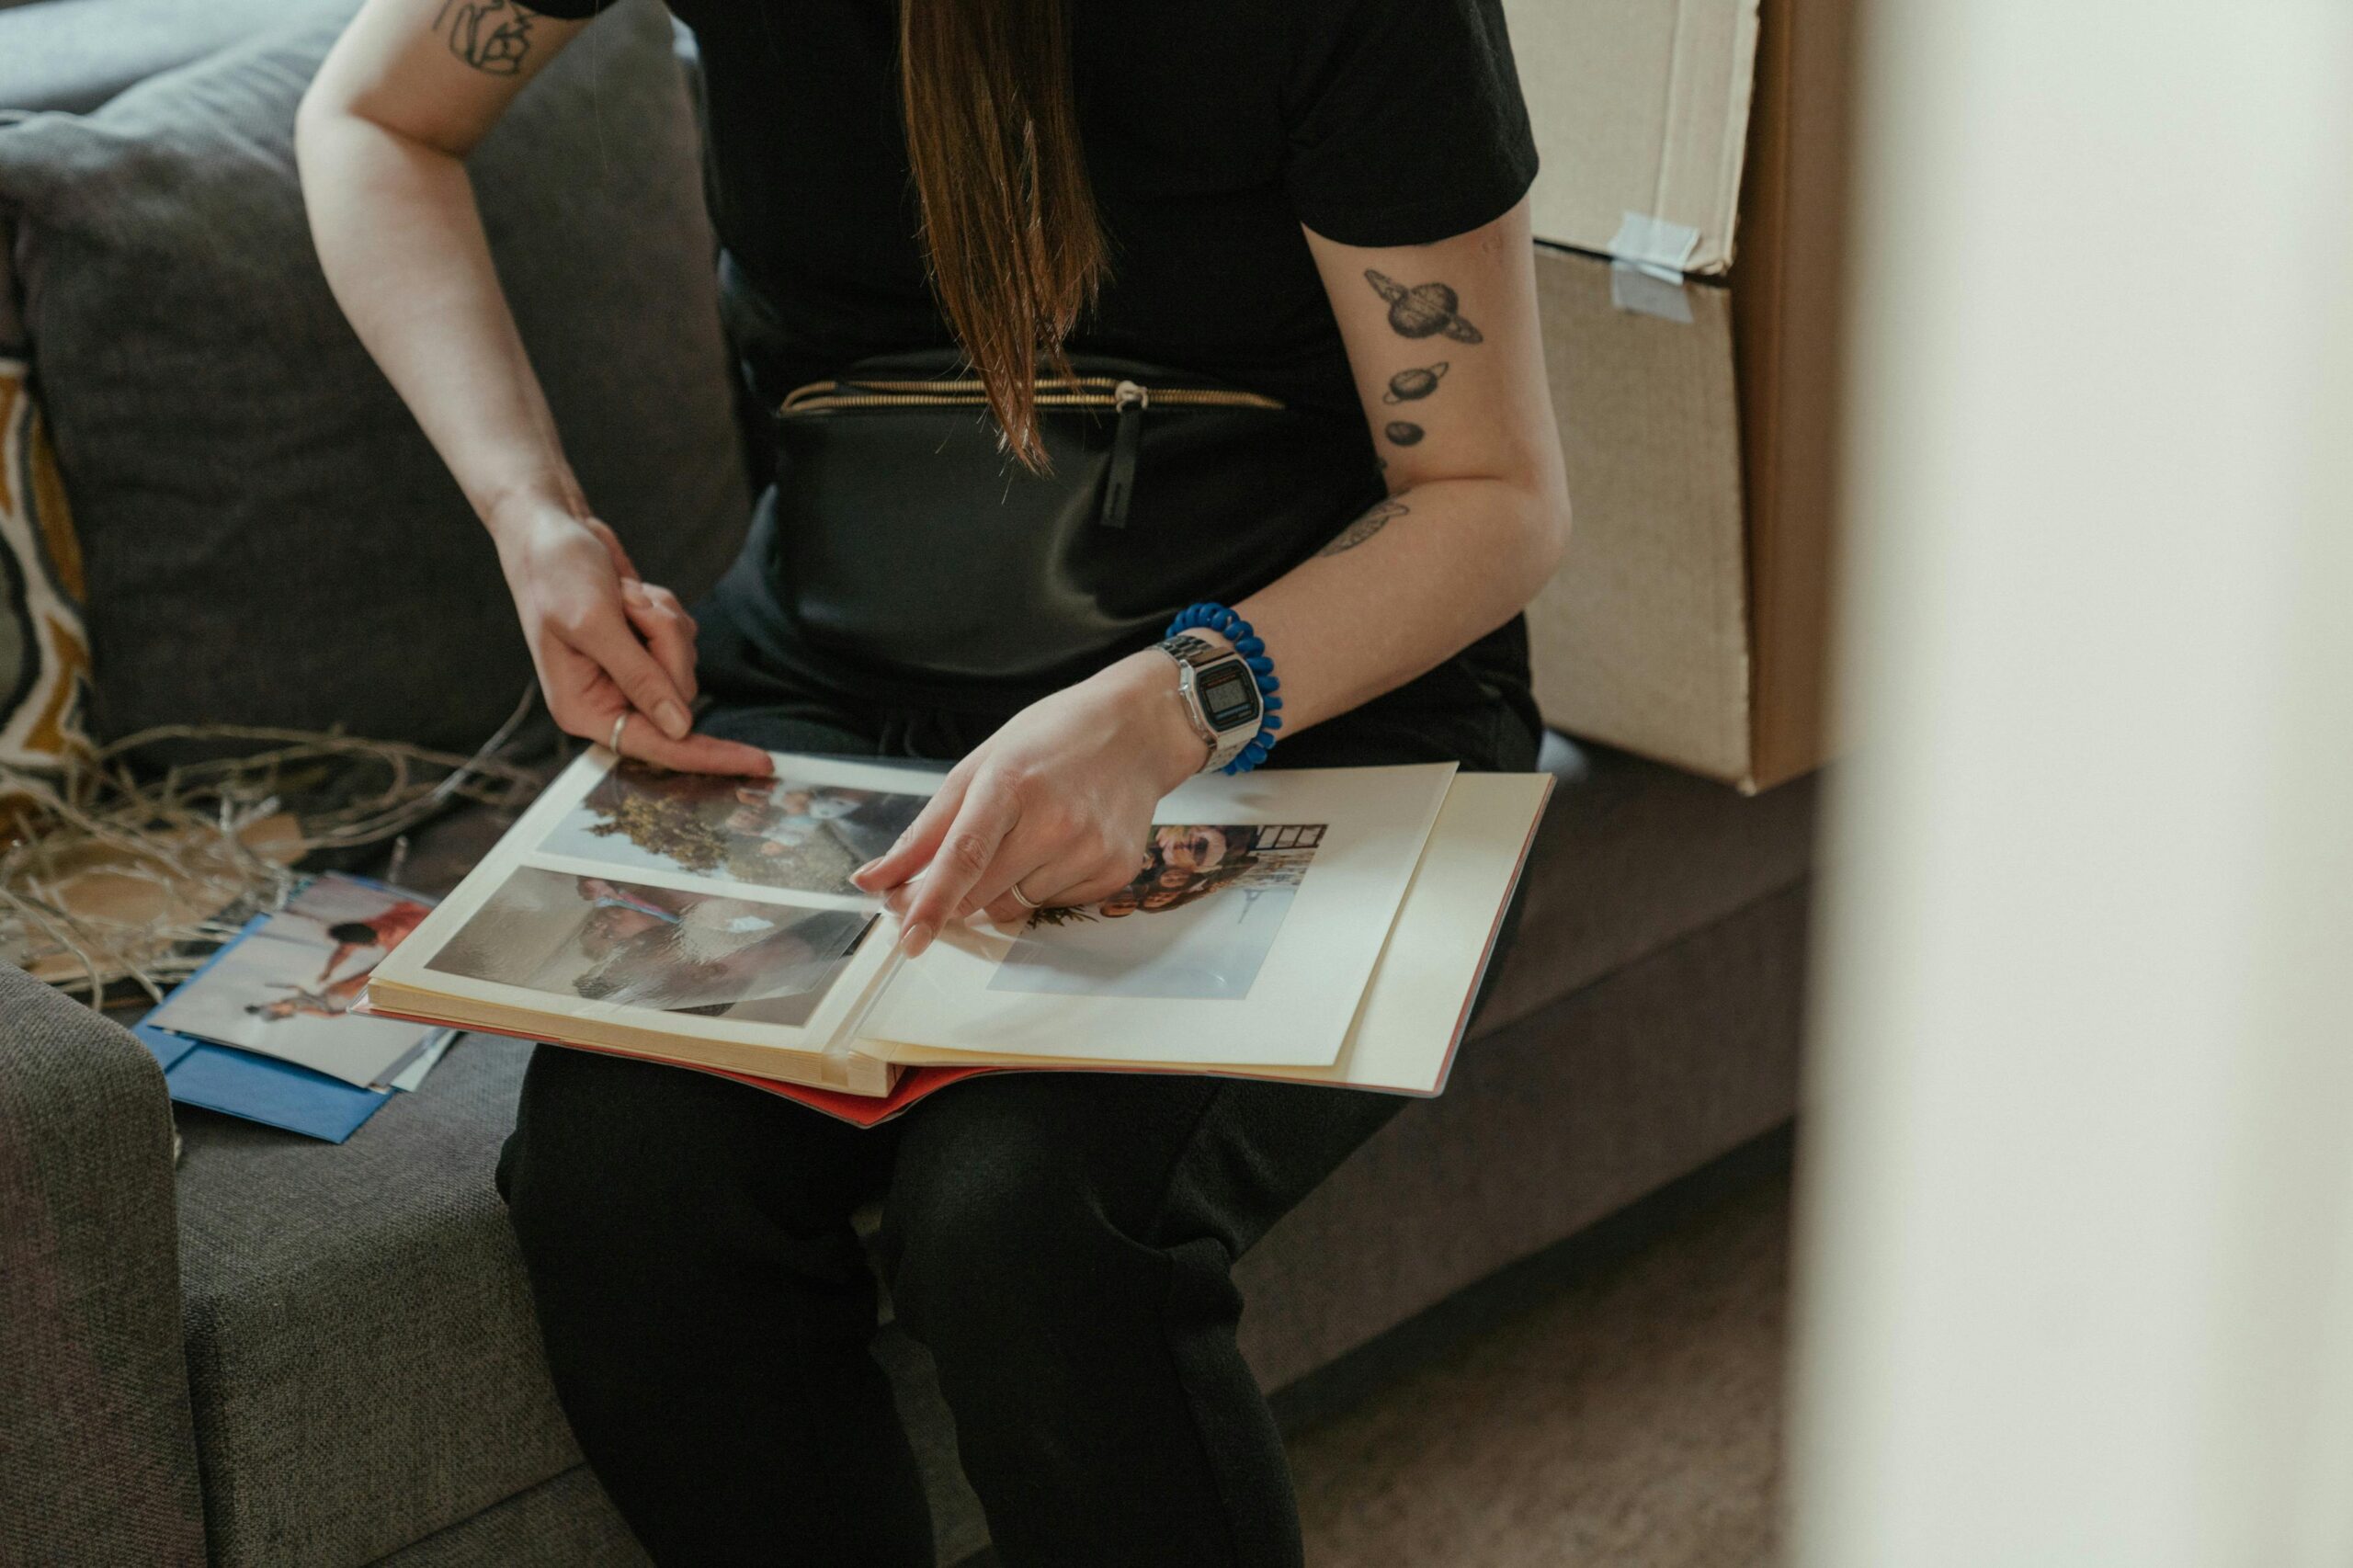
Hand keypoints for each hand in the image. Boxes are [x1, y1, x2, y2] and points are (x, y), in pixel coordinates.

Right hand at [489, 500, 769, 774]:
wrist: (550, 528)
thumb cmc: (556, 572)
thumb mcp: (594, 623)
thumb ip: (639, 677)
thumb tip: (680, 728)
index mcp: (584, 709)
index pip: (658, 746)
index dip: (710, 756)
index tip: (761, 764)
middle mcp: (608, 700)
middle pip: (680, 696)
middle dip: (667, 643)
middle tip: (631, 603)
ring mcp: (629, 674)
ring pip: (684, 664)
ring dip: (663, 621)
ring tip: (623, 595)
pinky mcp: (645, 648)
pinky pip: (682, 639)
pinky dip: (664, 609)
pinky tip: (630, 591)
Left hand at [849, 646, 1211, 953]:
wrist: (1139, 730)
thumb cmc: (1053, 739)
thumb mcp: (981, 765)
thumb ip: (925, 829)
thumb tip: (875, 879)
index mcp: (1012, 783)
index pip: (963, 857)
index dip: (931, 902)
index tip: (908, 938)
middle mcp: (1055, 822)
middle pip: (980, 893)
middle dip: (951, 895)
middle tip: (947, 872)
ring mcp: (1090, 850)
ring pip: (1011, 908)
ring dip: (1000, 888)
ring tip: (1026, 835)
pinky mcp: (1114, 873)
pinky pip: (1050, 906)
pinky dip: (1039, 887)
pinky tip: (1058, 845)